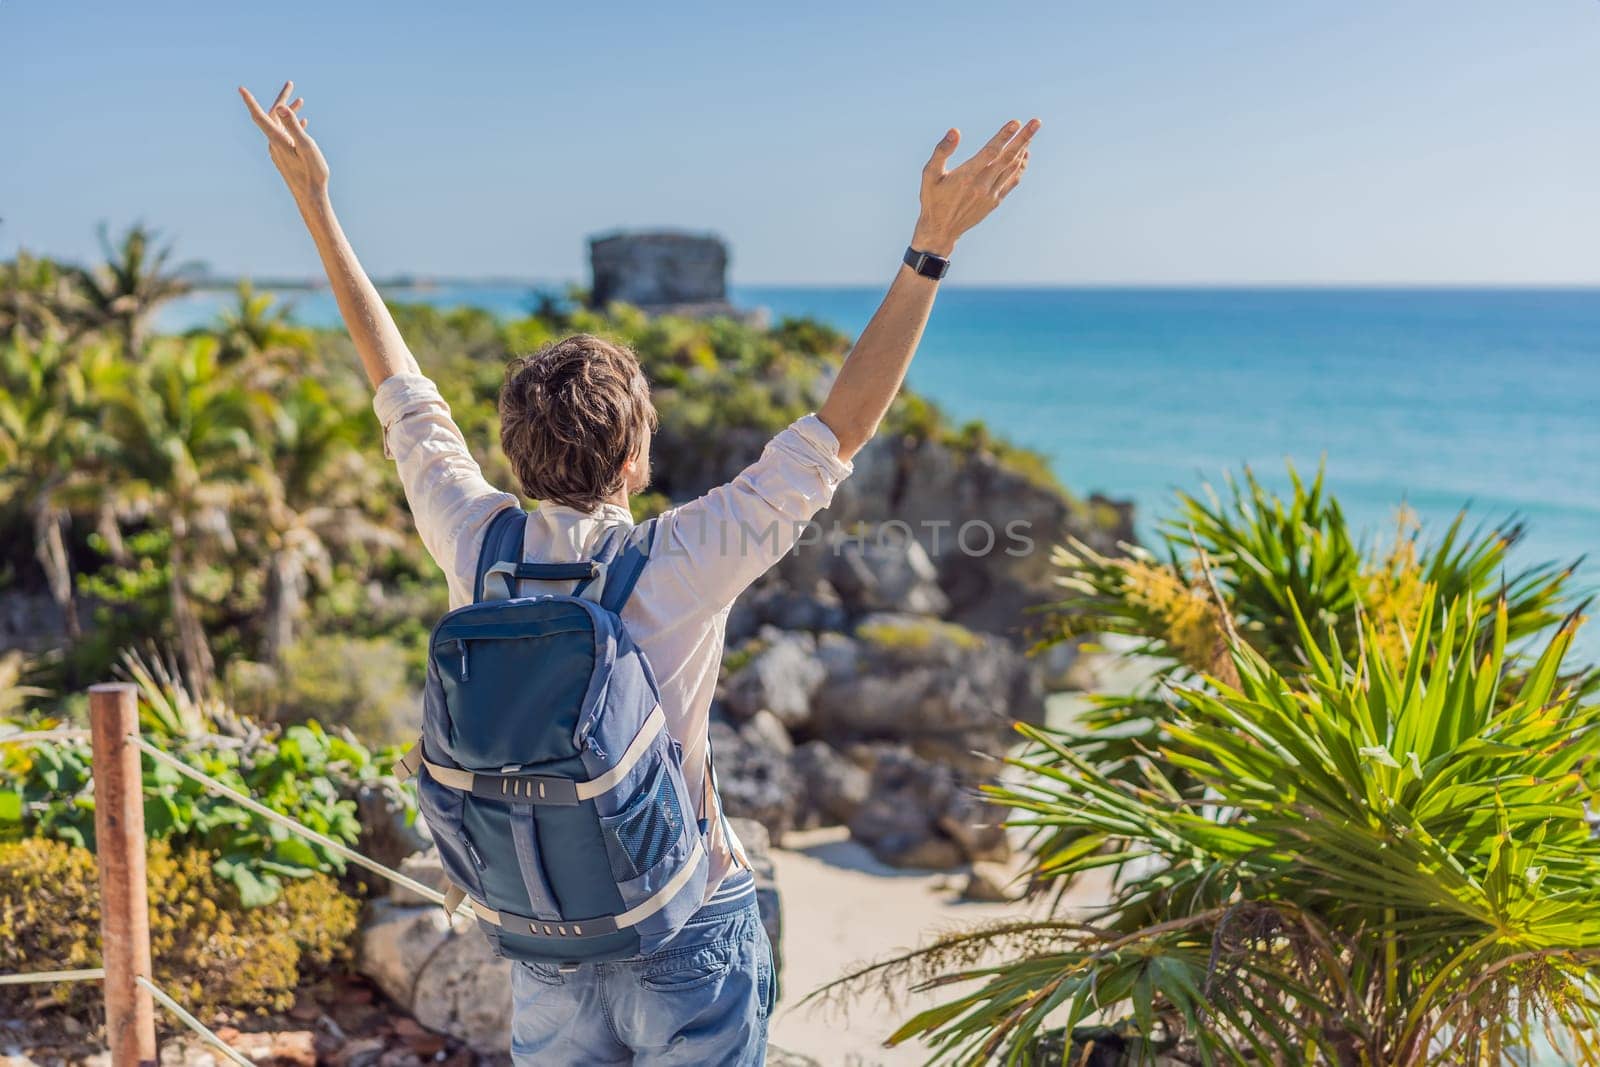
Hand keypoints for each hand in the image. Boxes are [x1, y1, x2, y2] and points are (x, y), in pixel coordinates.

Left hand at [238, 81, 329, 202]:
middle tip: (290, 84)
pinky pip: (286, 135)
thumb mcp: (306, 147)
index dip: (250, 101)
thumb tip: (281, 108)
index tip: (241, 89)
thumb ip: (293, 126)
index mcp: (277, 140)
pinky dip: (293, 125)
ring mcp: (279, 151)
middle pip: (273, 117)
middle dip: (282, 100)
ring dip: (289, 112)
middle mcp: (274, 144)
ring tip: (301, 101)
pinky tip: (304, 123)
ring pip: (280, 126)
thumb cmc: (312, 174)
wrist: (311, 197)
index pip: (260, 116)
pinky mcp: (285, 157)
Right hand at [912, 118, 1039, 256]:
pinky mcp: (995, 201)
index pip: (990, 152)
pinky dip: (1020, 167)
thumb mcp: (929, 174)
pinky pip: (1012, 181)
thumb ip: (942, 151)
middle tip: (1036, 122)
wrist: (941, 230)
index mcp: (966, 176)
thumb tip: (955, 131)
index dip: (1004, 136)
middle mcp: (982, 185)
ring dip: (1023, 149)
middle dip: (1023, 138)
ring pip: (1012, 168)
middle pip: (1008, 157)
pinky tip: (1024, 155)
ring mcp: (991, 194)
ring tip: (1031, 133)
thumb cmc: (933, 199)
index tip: (1016, 122)